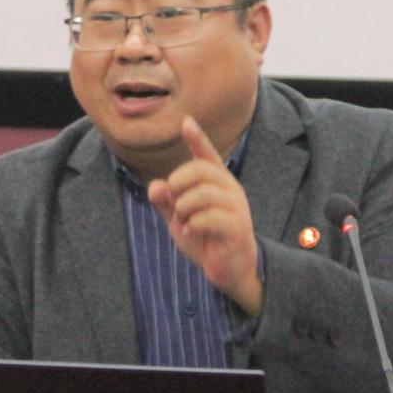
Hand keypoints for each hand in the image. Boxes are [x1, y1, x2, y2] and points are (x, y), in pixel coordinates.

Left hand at [147, 116, 262, 315]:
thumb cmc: (205, 239)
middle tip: (173, 201)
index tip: (186, 122)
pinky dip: (193, 224)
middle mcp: (229, 189)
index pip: (207, 155)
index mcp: (217, 183)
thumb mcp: (179, 218)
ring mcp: (236, 207)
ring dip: (184, 207)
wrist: (229, 269)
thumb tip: (155, 186)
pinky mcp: (237, 227)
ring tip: (184, 221)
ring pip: (203, 193)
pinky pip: (210, 217)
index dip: (197, 138)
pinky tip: (192, 231)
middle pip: (200, 170)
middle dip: (178, 183)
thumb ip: (166, 201)